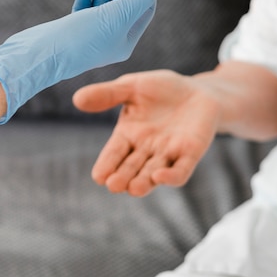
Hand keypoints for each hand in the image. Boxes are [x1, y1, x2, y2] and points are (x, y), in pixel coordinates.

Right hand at [0, 0, 165, 122]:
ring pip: (104, 3)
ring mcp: (91, 35)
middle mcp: (111, 39)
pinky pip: (86, 9)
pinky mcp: (72, 31)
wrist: (38, 56)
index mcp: (127, 41)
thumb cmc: (80, 39)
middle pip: (125, 2)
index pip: (145, 6)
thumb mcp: (118, 14)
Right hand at [73, 70, 219, 196]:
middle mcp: (146, 149)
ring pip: (153, 174)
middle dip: (123, 177)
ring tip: (133, 189)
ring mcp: (168, 153)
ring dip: (144, 182)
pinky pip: (180, 170)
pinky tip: (160, 177)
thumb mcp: (132, 87)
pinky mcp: (190, 153)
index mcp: (128, 135)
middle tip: (114, 185)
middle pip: (131, 168)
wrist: (199, 91)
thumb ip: (107, 94)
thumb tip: (77, 99)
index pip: (114, 153)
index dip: (106, 165)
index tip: (98, 177)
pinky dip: (171, 176)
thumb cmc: (162, 89)